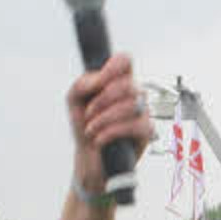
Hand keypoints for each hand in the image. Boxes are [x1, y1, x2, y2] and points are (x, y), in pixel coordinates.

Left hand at [64, 53, 151, 200]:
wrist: (88, 158)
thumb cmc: (85, 127)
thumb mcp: (74, 101)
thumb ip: (82, 84)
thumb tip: (99, 80)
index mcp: (117, 82)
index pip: (125, 61)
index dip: (114, 66)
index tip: (100, 81)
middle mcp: (133, 94)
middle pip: (128, 83)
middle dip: (103, 100)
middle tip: (88, 114)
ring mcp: (142, 112)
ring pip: (130, 105)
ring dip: (103, 118)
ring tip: (91, 129)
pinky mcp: (146, 132)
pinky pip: (134, 125)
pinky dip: (111, 132)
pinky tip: (99, 139)